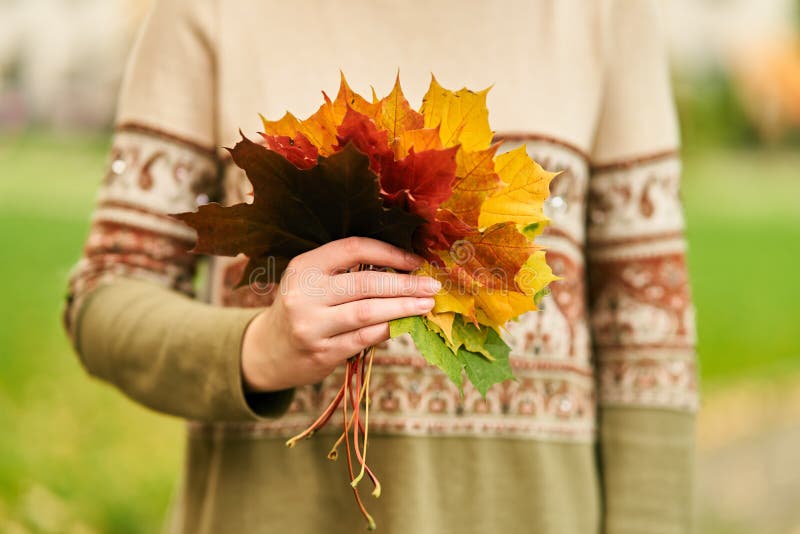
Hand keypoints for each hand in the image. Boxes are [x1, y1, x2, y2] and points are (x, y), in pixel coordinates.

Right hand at [241, 237, 439, 391]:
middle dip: (405, 284)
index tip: (416, 261)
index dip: (389, 253)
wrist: (269, 351)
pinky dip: (389, 329)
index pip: (353, 249)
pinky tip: (407, 324)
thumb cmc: (303, 308)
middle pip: (365, 283)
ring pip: (368, 312)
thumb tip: (404, 266)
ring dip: (404, 308)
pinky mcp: (322, 352)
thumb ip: (346, 271)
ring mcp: (311, 325)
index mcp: (304, 267)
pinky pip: (365, 338)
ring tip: (427, 305)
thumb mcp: (311, 281)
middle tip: (433, 285)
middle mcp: (303, 294)